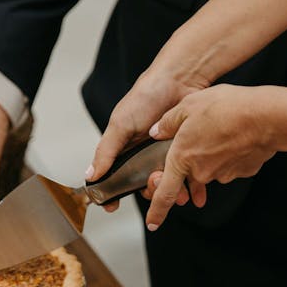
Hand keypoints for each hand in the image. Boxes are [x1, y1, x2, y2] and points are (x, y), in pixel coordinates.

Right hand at [88, 65, 208, 211]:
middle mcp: (144, 155)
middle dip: (150, 190)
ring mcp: (166, 154)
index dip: (112, 194)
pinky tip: (197, 195)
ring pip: (167, 184)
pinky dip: (193, 188)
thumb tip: (89, 176)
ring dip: (173, 193)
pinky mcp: (188, 152)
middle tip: (155, 181)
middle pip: (143, 185)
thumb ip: (106, 151)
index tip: (112, 206)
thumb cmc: (145, 97)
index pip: (114, 178)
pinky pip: (190, 176)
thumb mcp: (121, 124)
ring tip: (179, 191)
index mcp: (125, 150)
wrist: (180, 80)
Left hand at [142, 84, 276, 229]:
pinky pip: (232, 163)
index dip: (157, 211)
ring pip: (213, 166)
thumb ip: (168, 121)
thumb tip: (157, 131)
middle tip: (205, 130)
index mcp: (182, 157)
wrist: (266, 116)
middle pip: (192, 171)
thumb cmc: (227, 108)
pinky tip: (238, 134)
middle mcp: (202, 171)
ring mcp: (224, 174)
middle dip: (196, 156)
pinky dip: (232, 152)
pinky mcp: (243, 171)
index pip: (165, 193)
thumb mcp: (189, 105)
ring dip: (215, 152)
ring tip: (224, 126)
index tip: (152, 224)